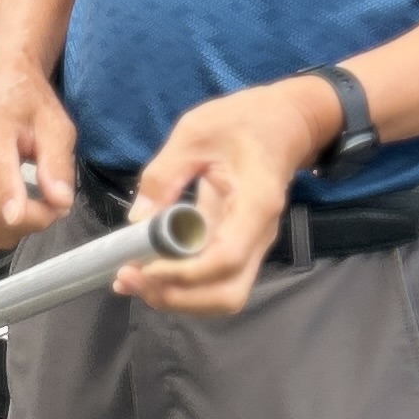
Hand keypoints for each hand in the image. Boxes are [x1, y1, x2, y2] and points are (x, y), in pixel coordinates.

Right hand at [0, 64, 78, 253]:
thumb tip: (59, 199)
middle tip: (55, 205)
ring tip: (35, 207)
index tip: (17, 216)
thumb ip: (58, 163)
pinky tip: (14, 212)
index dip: (7, 197)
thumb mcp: (56, 124)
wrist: (3, 90)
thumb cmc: (27, 104)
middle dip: (33, 220)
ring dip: (17, 231)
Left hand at [125, 78, 333, 316]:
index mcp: (255, 204)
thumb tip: (137, 219)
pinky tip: (147, 272)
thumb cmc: (244, 120)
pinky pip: (213, 279)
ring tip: (133, 280)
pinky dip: (181, 285)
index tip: (143, 265)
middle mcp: (259, 235)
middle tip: (132, 278)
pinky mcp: (238, 245)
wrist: (285, 122)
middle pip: (227, 294)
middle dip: (178, 297)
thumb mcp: (196, 132)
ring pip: (222, 295)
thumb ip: (165, 174)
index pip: (225, 258)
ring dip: (178, 297)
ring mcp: (251, 244)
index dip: (183, 273)